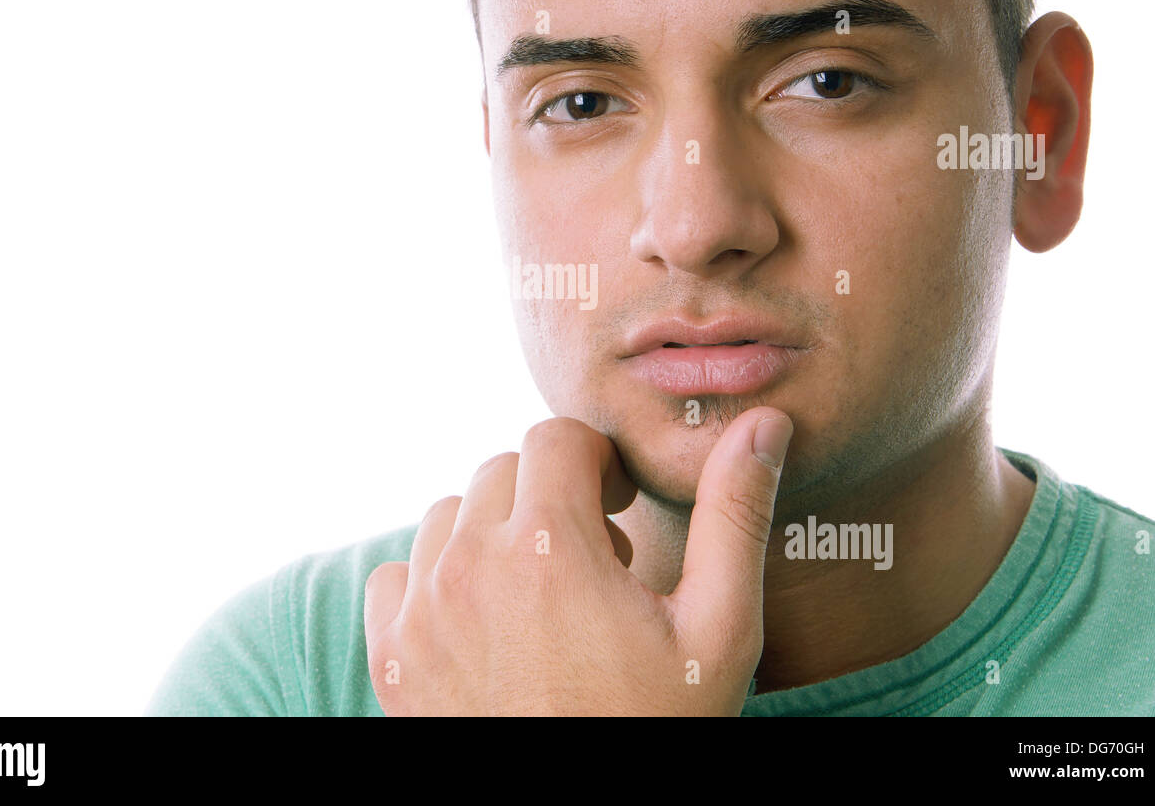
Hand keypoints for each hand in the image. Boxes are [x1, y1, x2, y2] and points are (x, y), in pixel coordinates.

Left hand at [362, 407, 793, 715]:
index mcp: (550, 545)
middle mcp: (470, 566)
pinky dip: (437, 580)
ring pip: (449, 516)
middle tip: (594, 560)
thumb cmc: (654, 730)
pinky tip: (486, 623)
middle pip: (503, 469)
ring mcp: (422, 613)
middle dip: (551, 495)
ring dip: (494, 533)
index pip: (556, 437)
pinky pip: (399, 574)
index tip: (617, 509)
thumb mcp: (718, 631)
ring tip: (543, 592)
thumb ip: (733, 516)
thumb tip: (762, 425)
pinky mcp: (392, 658)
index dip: (597, 462)